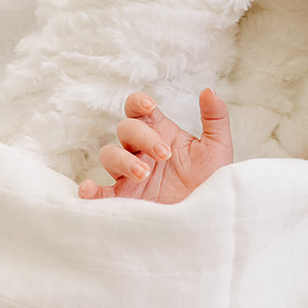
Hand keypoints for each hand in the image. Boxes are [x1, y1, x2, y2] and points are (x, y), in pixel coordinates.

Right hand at [78, 88, 232, 202]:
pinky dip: (91, 190)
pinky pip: (101, 192)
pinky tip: (89, 191)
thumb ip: (215, 117)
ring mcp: (130, 174)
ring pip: (110, 155)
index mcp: (161, 134)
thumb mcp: (218, 148)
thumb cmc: (213, 181)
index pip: (139, 110)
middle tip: (163, 155)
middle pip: (126, 129)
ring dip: (123, 161)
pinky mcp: (125, 199)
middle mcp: (142, 151)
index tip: (150, 105)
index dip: (138, 102)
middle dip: (142, 138)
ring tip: (143, 174)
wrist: (211, 217)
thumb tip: (209, 90)